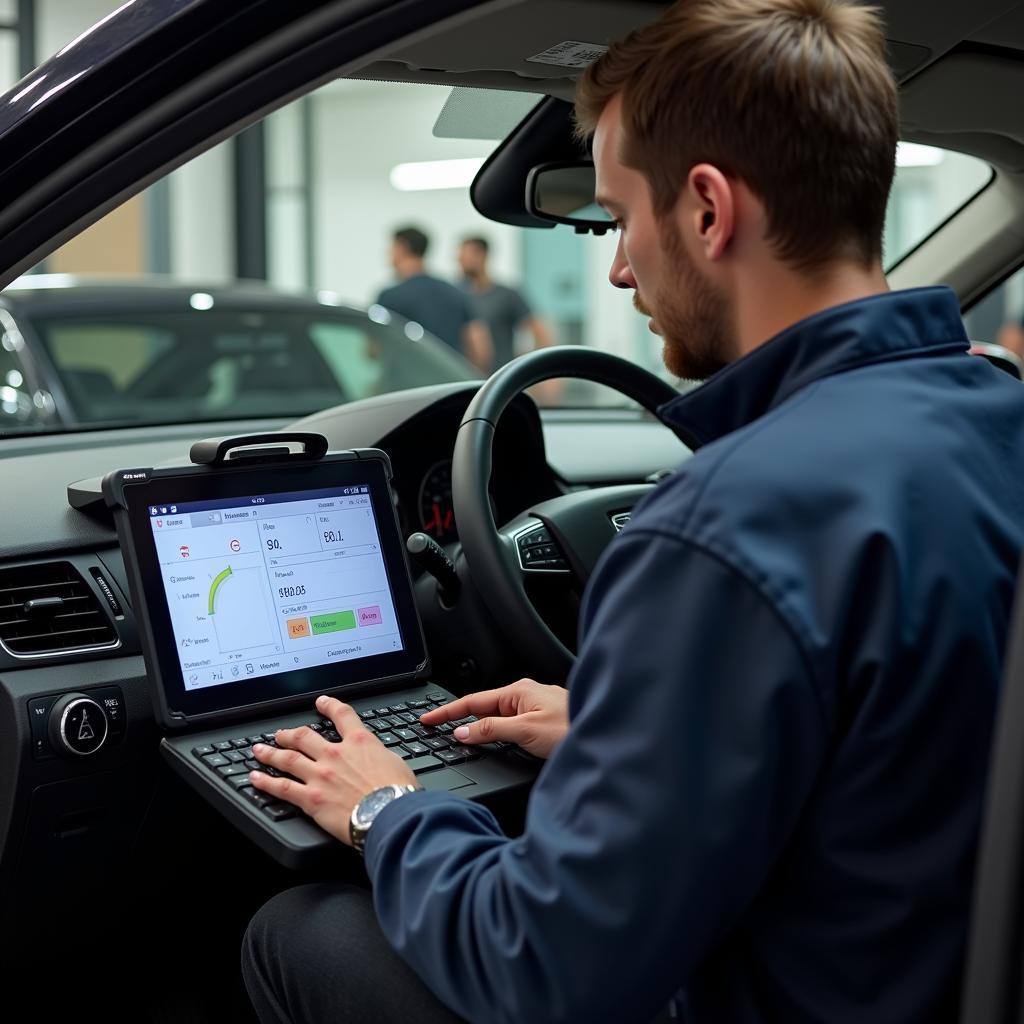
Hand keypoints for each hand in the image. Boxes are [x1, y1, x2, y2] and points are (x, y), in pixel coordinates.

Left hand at [250, 695, 416, 845]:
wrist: (389, 812)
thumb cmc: (398, 792)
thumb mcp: (396, 763)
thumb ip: (380, 758)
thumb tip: (377, 759)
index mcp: (359, 743)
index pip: (342, 716)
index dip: (330, 706)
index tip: (322, 702)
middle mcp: (335, 755)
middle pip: (305, 736)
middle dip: (290, 733)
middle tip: (280, 733)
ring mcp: (320, 775)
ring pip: (288, 758)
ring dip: (271, 753)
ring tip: (259, 750)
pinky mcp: (310, 798)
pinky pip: (282, 787)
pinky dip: (265, 782)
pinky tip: (255, 778)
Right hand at [420, 678, 568, 758]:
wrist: (609, 736)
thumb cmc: (574, 729)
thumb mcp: (526, 731)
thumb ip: (492, 730)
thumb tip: (464, 731)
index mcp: (518, 691)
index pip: (473, 701)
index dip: (447, 712)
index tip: (427, 719)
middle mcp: (526, 696)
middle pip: (483, 709)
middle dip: (460, 718)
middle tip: (436, 729)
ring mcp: (535, 708)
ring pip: (497, 718)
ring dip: (478, 727)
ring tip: (457, 737)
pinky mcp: (543, 722)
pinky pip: (510, 725)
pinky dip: (495, 732)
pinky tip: (491, 741)